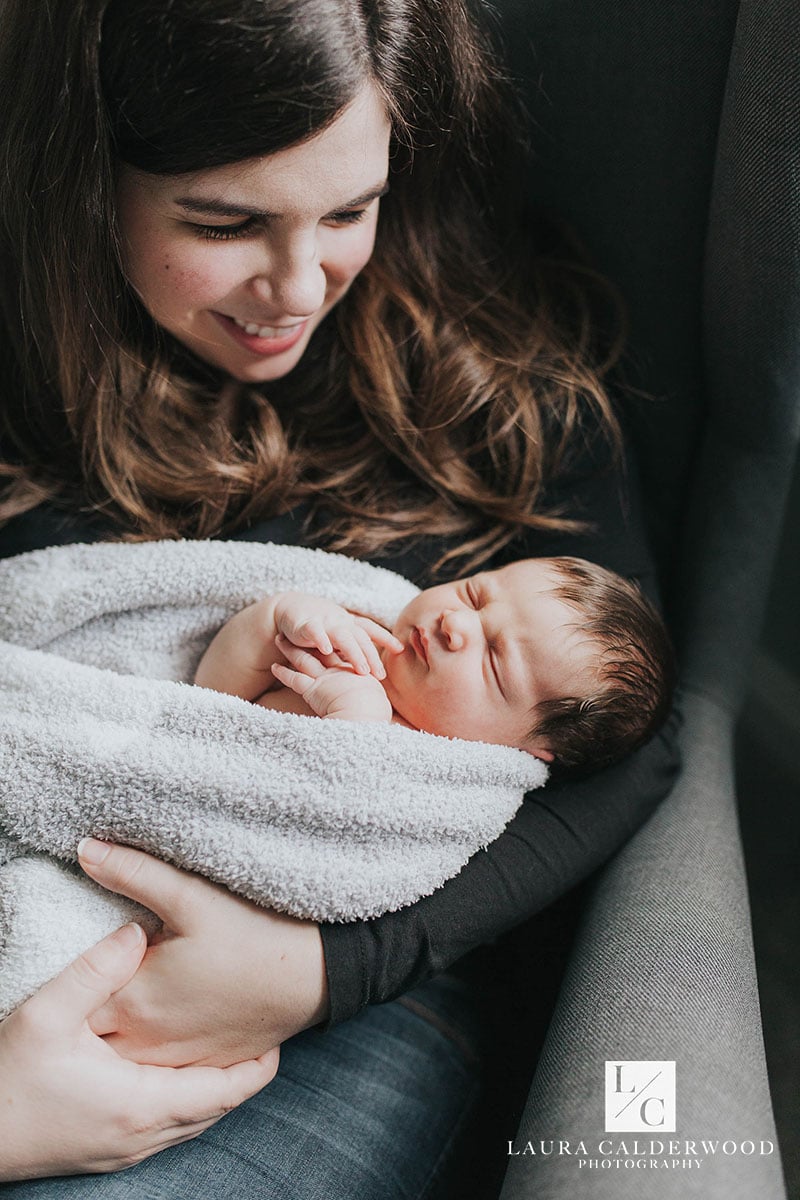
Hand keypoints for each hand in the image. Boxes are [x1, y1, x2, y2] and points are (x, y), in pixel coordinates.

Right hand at [0, 923, 278, 1180]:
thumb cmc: (7, 1081)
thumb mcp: (46, 1016)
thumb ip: (96, 971)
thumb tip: (136, 930)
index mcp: (140, 1103)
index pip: (223, 1091)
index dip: (256, 1067)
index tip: (276, 1036)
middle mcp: (141, 1135)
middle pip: (215, 1109)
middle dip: (242, 1076)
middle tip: (260, 1037)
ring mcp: (124, 1150)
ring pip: (192, 1122)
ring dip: (215, 1091)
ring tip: (230, 1052)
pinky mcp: (107, 1153)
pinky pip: (167, 1129)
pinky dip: (187, 1104)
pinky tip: (179, 1078)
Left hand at [78, 839, 328, 1067]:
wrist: (319, 974)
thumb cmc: (256, 933)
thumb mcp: (191, 894)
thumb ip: (133, 872)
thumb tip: (84, 850)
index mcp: (135, 999)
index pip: (75, 999)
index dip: (72, 978)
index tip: (79, 955)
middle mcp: (149, 1040)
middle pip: (94, 1035)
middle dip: (87, 1010)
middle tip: (101, 976)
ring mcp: (178, 1059)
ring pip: (124, 1059)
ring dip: (117, 1034)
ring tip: (127, 1000)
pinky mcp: (207, 1063)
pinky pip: (160, 1069)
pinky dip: (150, 1051)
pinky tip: (161, 1024)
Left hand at [272, 636, 392, 721]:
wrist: (367, 715)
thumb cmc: (374, 711)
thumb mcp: (375, 700)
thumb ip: (369, 696)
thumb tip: (382, 708)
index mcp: (354, 673)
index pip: (340, 655)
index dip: (331, 645)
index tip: (326, 638)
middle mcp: (339, 672)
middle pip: (320, 650)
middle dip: (310, 639)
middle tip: (301, 629)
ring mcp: (326, 679)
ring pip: (304, 659)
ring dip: (291, 650)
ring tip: (280, 640)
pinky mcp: (314, 690)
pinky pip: (295, 680)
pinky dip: (284, 673)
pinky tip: (274, 667)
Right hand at [273, 592, 401, 677]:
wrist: (288, 608)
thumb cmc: (317, 625)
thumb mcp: (336, 636)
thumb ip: (350, 648)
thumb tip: (370, 668)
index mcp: (349, 624)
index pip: (370, 630)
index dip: (385, 638)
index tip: (400, 650)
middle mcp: (340, 621)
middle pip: (360, 638)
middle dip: (372, 656)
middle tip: (381, 675)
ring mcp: (324, 621)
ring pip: (343, 636)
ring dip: (354, 652)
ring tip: (363, 670)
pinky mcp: (305, 624)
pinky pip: (315, 631)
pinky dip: (321, 639)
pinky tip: (327, 650)